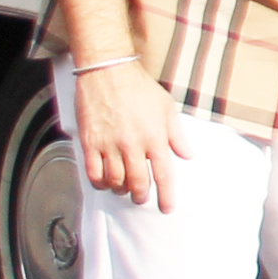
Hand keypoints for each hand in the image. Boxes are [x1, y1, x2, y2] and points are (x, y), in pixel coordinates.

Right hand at [73, 59, 183, 209]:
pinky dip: (100, 183)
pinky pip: (93, 173)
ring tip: (123, 188)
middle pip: (138, 183)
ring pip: (115, 181)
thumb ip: (176, 134)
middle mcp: (133, 144)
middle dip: (141, 196)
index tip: (167, 207)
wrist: (107, 70)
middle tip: (141, 198)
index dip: (166, 195)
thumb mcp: (166, 107)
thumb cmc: (139, 86)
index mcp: (154, 136)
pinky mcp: (90, 142)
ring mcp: (110, 144)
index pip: (163, 174)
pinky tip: (104, 182)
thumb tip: (187, 155)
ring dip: (120, 190)